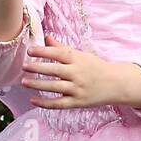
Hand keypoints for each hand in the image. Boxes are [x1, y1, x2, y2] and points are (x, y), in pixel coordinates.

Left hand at [20, 35, 140, 108]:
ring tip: (24, 82)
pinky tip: (33, 100)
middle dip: (37, 67)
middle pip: (54, 70)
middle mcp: (77, 73)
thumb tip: (46, 38)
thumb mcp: (82, 55)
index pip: (59, 53)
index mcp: (78, 59)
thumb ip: (62, 48)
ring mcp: (77, 88)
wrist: (116, 84)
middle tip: (24, 66)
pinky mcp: (77, 102)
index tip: (30, 50)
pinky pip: (58, 103)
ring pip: (54, 87)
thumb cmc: (96, 67)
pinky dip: (44, 103)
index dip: (43, 51)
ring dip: (37, 84)